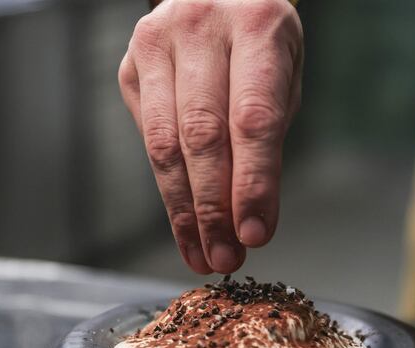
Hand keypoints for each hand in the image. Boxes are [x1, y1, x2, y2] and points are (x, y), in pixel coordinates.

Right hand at [119, 0, 302, 273]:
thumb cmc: (260, 41)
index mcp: (256, 24)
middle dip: (213, 209)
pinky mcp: (130, 65)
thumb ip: (269, 140)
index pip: (252, 120)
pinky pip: (146, 136)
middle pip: (201, 136)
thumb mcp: (284, 76)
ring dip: (184, 210)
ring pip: (164, 143)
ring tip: (201, 252)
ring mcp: (155, 42)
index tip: (255, 233)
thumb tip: (251, 218)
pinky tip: (183, 215)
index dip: (252, 184)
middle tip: (224, 256)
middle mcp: (200, 26)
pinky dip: (167, 184)